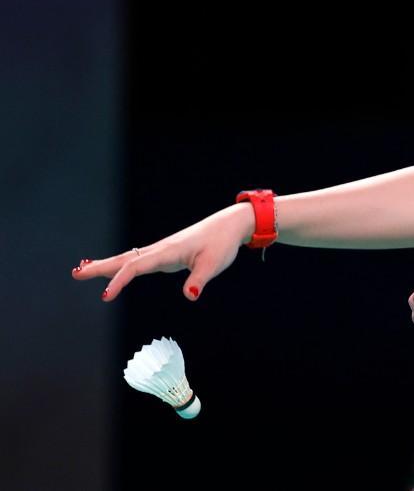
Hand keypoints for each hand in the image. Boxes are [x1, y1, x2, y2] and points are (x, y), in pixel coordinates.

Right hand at [72, 204, 253, 301]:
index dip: (119, 281)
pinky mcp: (165, 253)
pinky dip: (121, 265)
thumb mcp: (214, 264)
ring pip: (128, 258)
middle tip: (75, 274)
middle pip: (124, 259)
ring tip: (82, 271)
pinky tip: (114, 270)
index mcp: (167, 251)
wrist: (228, 226)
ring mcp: (161, 250)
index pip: (136, 267)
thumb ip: (200, 280)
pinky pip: (137, 260)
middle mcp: (160, 249)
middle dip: (99, 268)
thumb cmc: (221, 244)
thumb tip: (190, 296)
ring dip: (106, 265)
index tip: (105, 296)